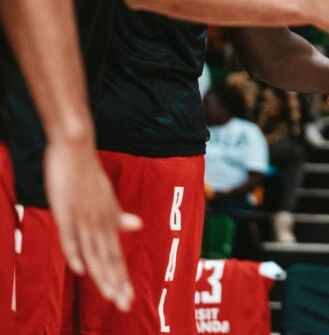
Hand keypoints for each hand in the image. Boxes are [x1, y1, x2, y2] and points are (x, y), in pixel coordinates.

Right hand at [44, 140, 141, 312]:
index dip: (121, 278)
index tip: (129, 299)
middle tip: (126, 306)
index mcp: (108, 221)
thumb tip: (136, 225)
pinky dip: (75, 252)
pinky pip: (70, 235)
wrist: (77, 148)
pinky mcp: (66, 210)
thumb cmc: (89, 175)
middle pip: (108, 259)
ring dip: (102, 276)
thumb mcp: (106, 198)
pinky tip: (81, 270)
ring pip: (94, 253)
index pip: (116, 256)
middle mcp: (99, 223)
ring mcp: (82, 218)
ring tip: (112, 297)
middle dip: (117, 284)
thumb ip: (117, 215)